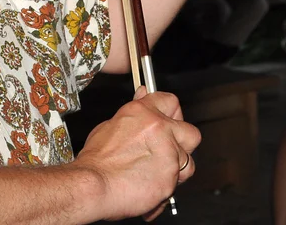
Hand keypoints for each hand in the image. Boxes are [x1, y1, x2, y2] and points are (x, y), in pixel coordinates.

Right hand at [73, 87, 199, 220]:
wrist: (94, 186)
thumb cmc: (97, 161)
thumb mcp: (110, 126)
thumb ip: (134, 111)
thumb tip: (142, 96)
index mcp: (143, 113)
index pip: (171, 102)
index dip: (172, 113)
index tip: (170, 120)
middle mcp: (159, 130)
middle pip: (191, 133)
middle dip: (183, 144)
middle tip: (169, 150)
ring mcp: (168, 155)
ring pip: (188, 163)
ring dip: (175, 170)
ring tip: (155, 174)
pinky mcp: (171, 179)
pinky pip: (176, 185)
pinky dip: (165, 189)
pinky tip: (149, 187)